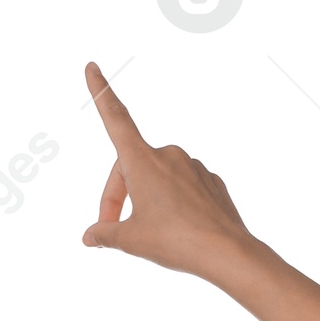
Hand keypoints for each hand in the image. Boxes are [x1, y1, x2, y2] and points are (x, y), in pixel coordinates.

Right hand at [82, 62, 258, 282]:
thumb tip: (91, 236)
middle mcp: (168, 155)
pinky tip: (179, 228)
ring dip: (148, 199)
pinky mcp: (211, 181)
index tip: (92, 67)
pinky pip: (184, 188)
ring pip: (159, 179)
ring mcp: (193, 166)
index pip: (115, 118)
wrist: (228, 254)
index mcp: (143, 160)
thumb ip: (107, 233)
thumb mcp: (132, 240)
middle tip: (112, 227)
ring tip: (151, 232)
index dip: (100, 92)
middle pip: (131, 168)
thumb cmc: (177, 242)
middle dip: (119, 196)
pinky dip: (174, 204)